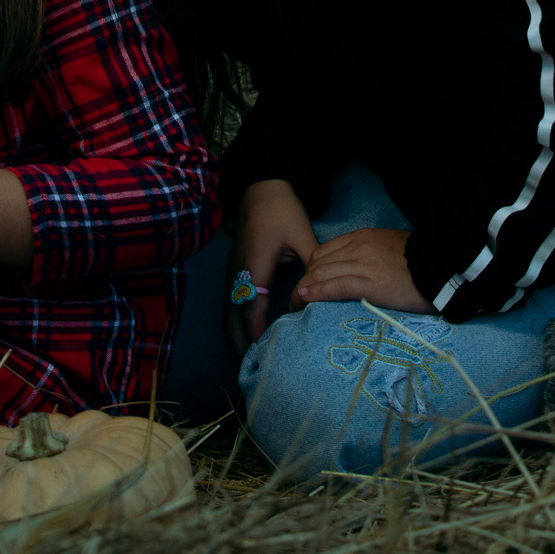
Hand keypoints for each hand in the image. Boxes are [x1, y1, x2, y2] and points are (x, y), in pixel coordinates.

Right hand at [232, 180, 319, 345]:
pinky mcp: (234, 269)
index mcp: (254, 267)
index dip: (257, 332)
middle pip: (232, 317)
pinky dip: (236, 320)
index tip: (266, 352)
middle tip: (254, 365)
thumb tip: (326, 290)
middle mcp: (238, 273)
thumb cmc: (280, 210)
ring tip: (251, 355)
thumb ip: (313, 264)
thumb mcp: (301, 235)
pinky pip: (231, 302)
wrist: (260, 188)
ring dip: (237, 333)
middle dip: (241, 342)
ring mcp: (232, 272)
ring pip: (229, 312)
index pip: (252, 308)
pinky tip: (249, 330)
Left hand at [296, 228, 432, 314]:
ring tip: (296, 304)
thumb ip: (370, 255)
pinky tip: (304, 299)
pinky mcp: (368, 283)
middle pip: (318, 263)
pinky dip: (315, 293)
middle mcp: (358, 247)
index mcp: (363, 237)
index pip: (324, 251)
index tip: (309, 284)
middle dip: (304, 280)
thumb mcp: (390, 249)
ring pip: (321, 274)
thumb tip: (359, 270)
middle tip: (298, 298)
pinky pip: (333, 287)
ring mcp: (362, 264)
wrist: (442, 267)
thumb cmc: (421, 263)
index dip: (312, 269)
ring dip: (304, 290)